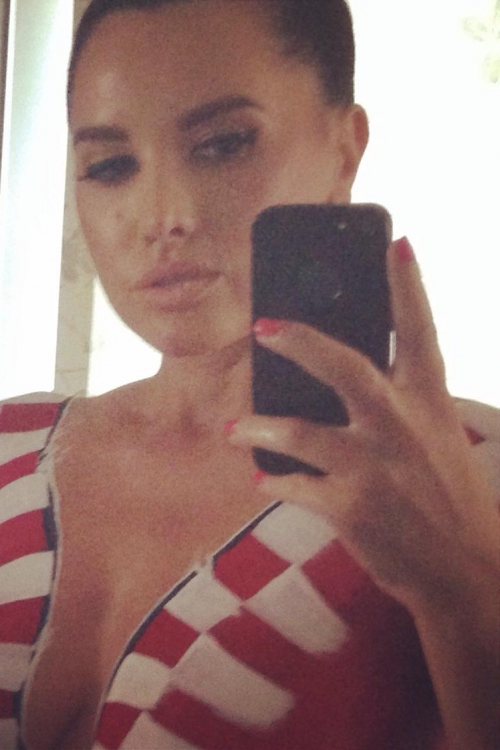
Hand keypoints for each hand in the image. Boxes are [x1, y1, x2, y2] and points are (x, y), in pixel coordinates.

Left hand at [227, 238, 499, 613]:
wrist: (463, 569)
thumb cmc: (445, 497)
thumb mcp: (436, 439)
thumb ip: (398, 405)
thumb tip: (340, 375)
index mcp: (429, 402)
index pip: (421, 331)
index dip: (408, 285)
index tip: (396, 243)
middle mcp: (402, 425)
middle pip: (345, 366)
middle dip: (300, 341)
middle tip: (263, 326)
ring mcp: (375, 467)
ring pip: (300, 432)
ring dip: (259, 427)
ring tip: (232, 428)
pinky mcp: (351, 508)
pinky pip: (295, 486)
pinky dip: (274, 481)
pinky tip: (263, 478)